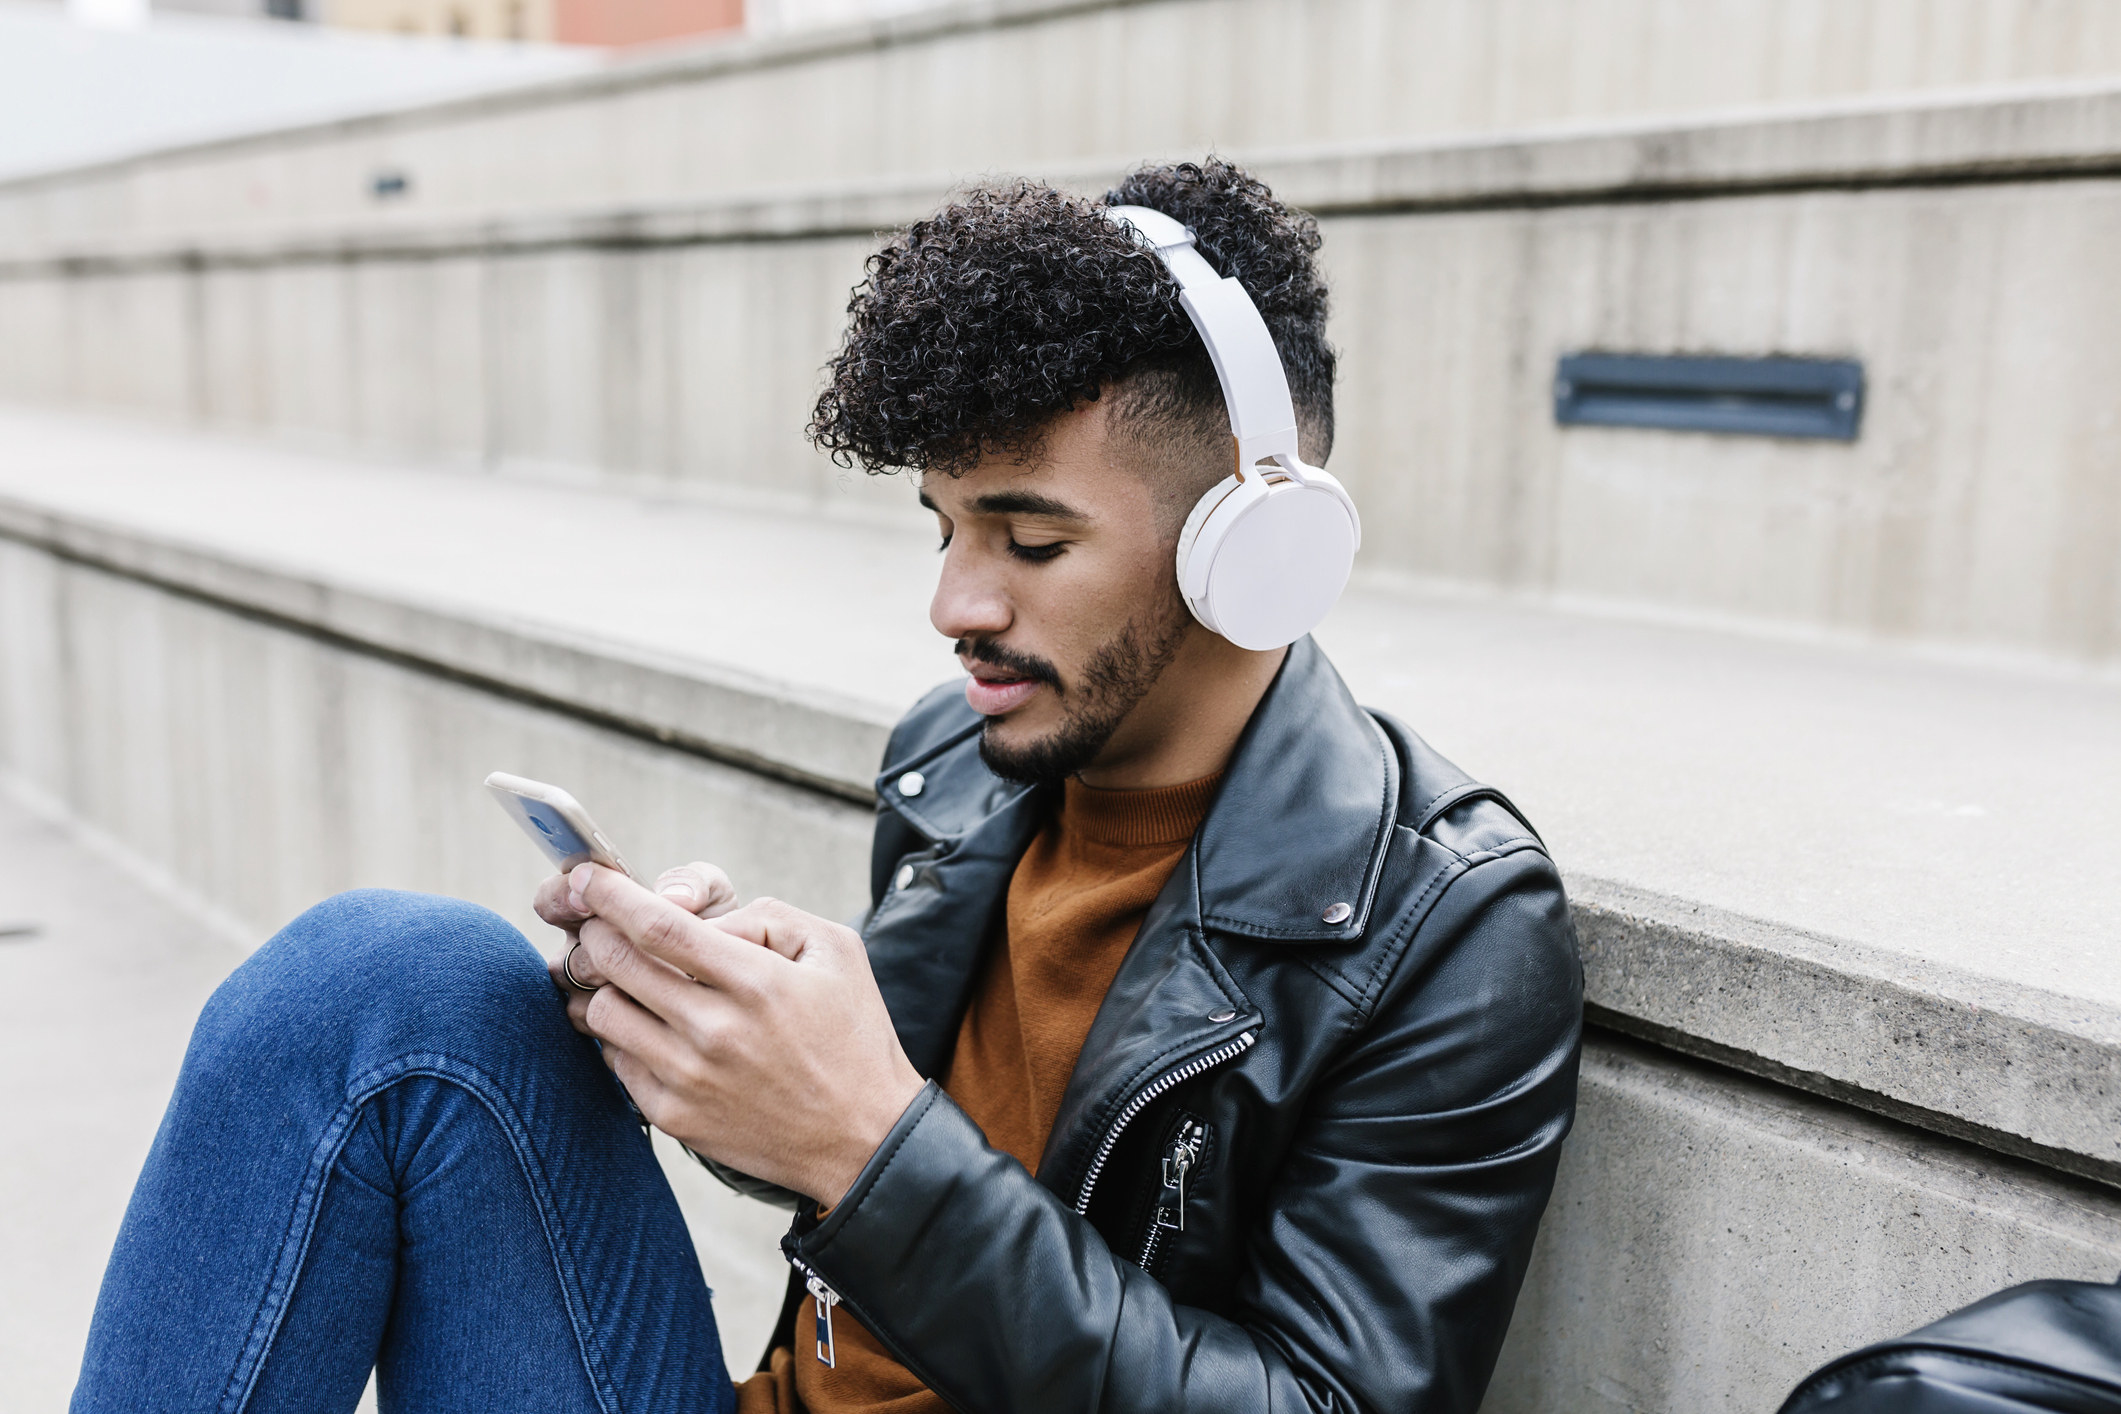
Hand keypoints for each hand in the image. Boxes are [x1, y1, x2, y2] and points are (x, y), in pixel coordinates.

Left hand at [560, 864, 925, 1206]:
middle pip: (616, 964)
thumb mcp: (836, 951)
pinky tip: (650, 1027)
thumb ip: (767, 917)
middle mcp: (715, 1031)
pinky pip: (616, 1062)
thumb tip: (702, 919)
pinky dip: (622, 1036)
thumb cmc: (853, 1035)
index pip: (658, 926)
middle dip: (596, 931)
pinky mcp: (675, 1118)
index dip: (610, 896)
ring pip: (605, 1013)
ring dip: (606, 985)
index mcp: (756, 981)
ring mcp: (690, 1079)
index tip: (587, 877)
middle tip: (600, 921)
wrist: (864, 1137)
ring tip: (628, 978)